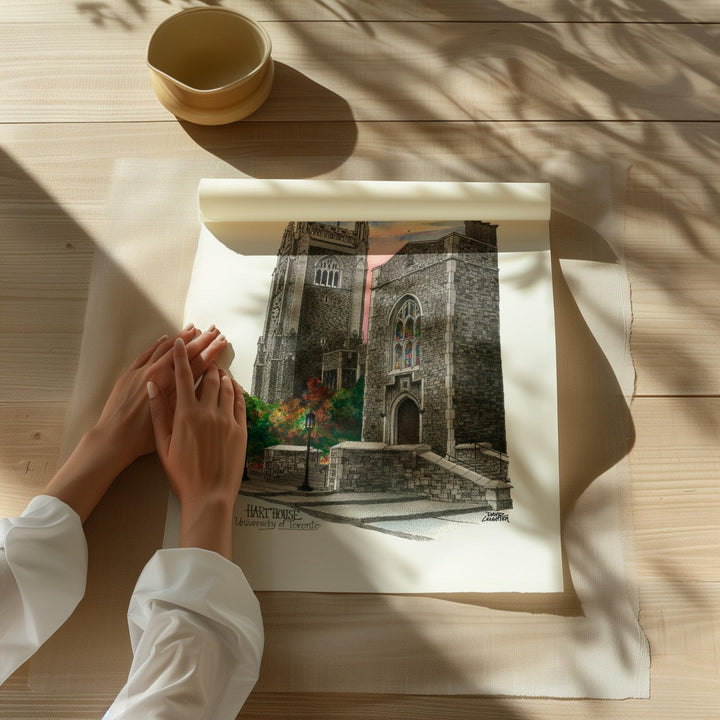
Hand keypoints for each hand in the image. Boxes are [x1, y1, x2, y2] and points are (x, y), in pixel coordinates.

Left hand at [96, 325, 226, 468]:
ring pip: (166, 348)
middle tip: (214, 330)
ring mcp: (143, 371)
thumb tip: (203, 385)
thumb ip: (187, 399)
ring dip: (181, 337)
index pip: (197, 363)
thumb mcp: (173, 419)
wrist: (114, 438)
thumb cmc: (144, 436)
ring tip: (193, 328)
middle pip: (184, 352)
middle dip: (202, 339)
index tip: (222, 341)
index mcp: (172, 386)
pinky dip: (158, 344)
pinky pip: (147, 353)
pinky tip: (166, 339)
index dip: (211, 351)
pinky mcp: (130, 374)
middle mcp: (158, 374)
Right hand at [148, 339, 246, 557]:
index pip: (183, 377)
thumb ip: (158, 413)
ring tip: (217, 368)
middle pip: (209, 377)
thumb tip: (152, 387)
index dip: (181, 356)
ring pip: (226, 387)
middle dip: (206, 361)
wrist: (209, 495)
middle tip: (205, 352)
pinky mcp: (241, 429)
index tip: (180, 341)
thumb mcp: (163, 445)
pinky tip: (232, 387)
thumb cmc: (182, 474)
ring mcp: (227, 420)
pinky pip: (240, 402)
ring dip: (221, 374)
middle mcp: (208, 412)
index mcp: (186, 414)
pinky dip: (235, 390)